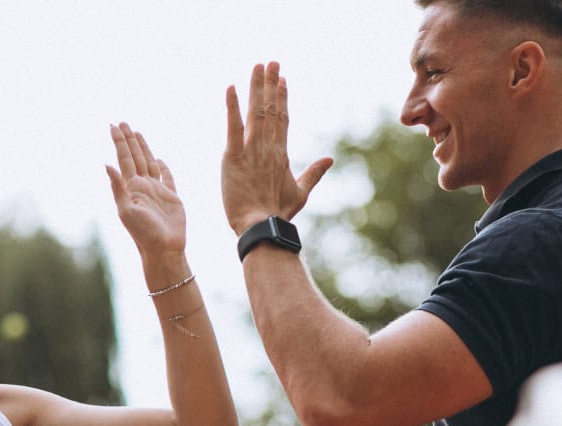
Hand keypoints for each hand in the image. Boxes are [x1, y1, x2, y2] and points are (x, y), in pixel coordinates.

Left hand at [106, 123, 185, 255]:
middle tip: (122, 122)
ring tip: (137, 133)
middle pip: (135, 157)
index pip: (124, 159)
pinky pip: (167, 178)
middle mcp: (143, 186)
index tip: (113, 126)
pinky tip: (160, 159)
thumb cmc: (144, 233)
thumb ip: (118, 188)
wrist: (164, 250)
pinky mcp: (172, 198)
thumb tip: (107, 164)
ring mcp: (157, 191)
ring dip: (143, 148)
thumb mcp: (127, 211)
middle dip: (129, 140)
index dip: (119, 142)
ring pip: (149, 163)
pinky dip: (164, 168)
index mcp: (132, 187)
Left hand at [222, 62, 333, 234]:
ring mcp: (252, 150)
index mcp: (281, 154)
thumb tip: (330, 159)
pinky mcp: (234, 157)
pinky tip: (231, 88)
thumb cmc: (279, 214)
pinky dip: (232, 107)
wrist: (262, 227)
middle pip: (271, 109)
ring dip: (257, 87)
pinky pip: (233, 127)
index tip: (282, 79)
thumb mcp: (300, 192)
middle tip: (271, 62)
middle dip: (271, 84)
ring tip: (258, 66)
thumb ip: (314, 173)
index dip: (282, 97)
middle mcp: (268, 147)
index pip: (282, 119)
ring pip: (256, 112)